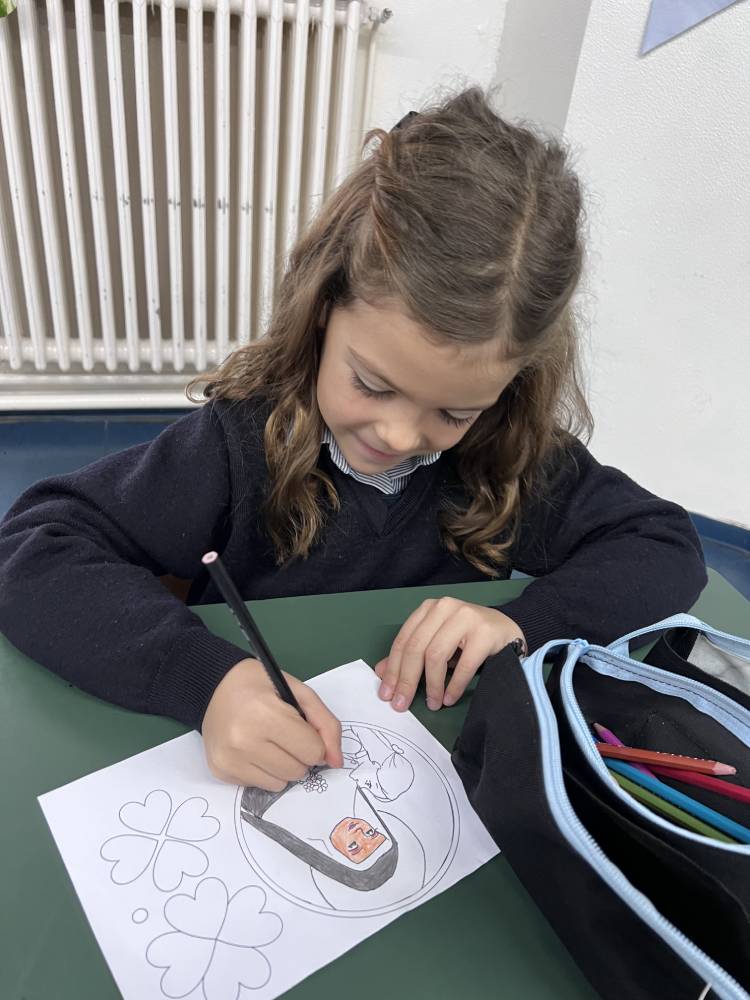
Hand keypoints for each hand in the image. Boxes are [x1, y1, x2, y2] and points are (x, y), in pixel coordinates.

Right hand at [202, 658, 342, 789]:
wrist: (214, 687)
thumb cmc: (260, 686)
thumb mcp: (299, 692)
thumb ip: (325, 724)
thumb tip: (337, 762)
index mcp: (265, 714)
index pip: (312, 751)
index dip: (314, 741)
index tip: (303, 729)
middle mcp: (244, 740)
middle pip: (297, 771)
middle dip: (299, 755)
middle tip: (284, 734)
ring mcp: (230, 759)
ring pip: (280, 784)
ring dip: (283, 766)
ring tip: (269, 742)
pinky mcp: (221, 772)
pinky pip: (260, 786)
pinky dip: (264, 771)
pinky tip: (253, 750)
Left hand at [374, 598, 524, 711]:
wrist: (507, 629)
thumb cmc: (468, 638)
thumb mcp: (436, 642)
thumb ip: (410, 655)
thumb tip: (381, 673)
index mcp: (429, 609)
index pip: (404, 641)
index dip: (392, 669)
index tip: (386, 694)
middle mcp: (445, 608)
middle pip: (417, 648)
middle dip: (407, 680)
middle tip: (401, 704)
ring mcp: (466, 617)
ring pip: (437, 655)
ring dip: (432, 685)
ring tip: (433, 704)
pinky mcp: (485, 633)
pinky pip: (464, 665)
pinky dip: (454, 685)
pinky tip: (449, 698)